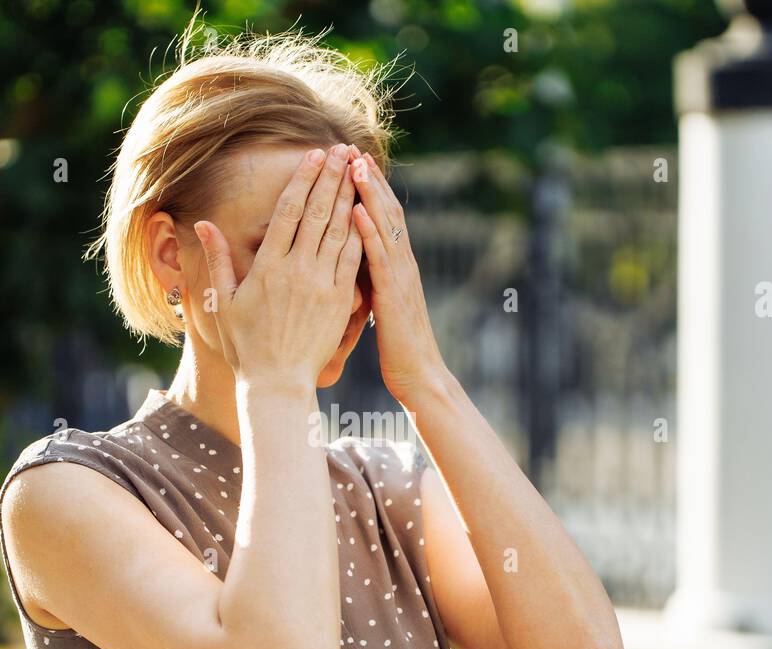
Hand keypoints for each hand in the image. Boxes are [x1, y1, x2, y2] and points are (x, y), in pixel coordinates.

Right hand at [193, 144, 363, 387]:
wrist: (277, 383)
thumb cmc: (245, 345)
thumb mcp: (222, 302)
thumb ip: (217, 259)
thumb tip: (203, 223)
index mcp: (267, 266)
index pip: (289, 212)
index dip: (304, 180)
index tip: (315, 156)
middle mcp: (297, 270)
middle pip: (319, 213)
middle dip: (332, 178)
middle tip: (344, 150)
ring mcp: (322, 285)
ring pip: (340, 231)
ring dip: (350, 197)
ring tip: (358, 170)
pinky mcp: (341, 302)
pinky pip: (354, 260)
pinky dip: (361, 233)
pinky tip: (367, 212)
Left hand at [348, 150, 446, 404]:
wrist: (420, 377)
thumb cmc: (398, 348)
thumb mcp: (383, 307)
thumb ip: (373, 281)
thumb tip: (356, 265)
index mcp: (397, 268)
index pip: (383, 219)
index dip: (369, 189)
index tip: (351, 162)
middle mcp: (402, 265)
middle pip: (386, 212)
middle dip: (369, 180)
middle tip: (351, 149)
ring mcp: (400, 278)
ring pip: (385, 227)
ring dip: (369, 194)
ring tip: (353, 165)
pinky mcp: (394, 295)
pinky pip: (380, 258)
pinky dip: (368, 231)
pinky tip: (356, 210)